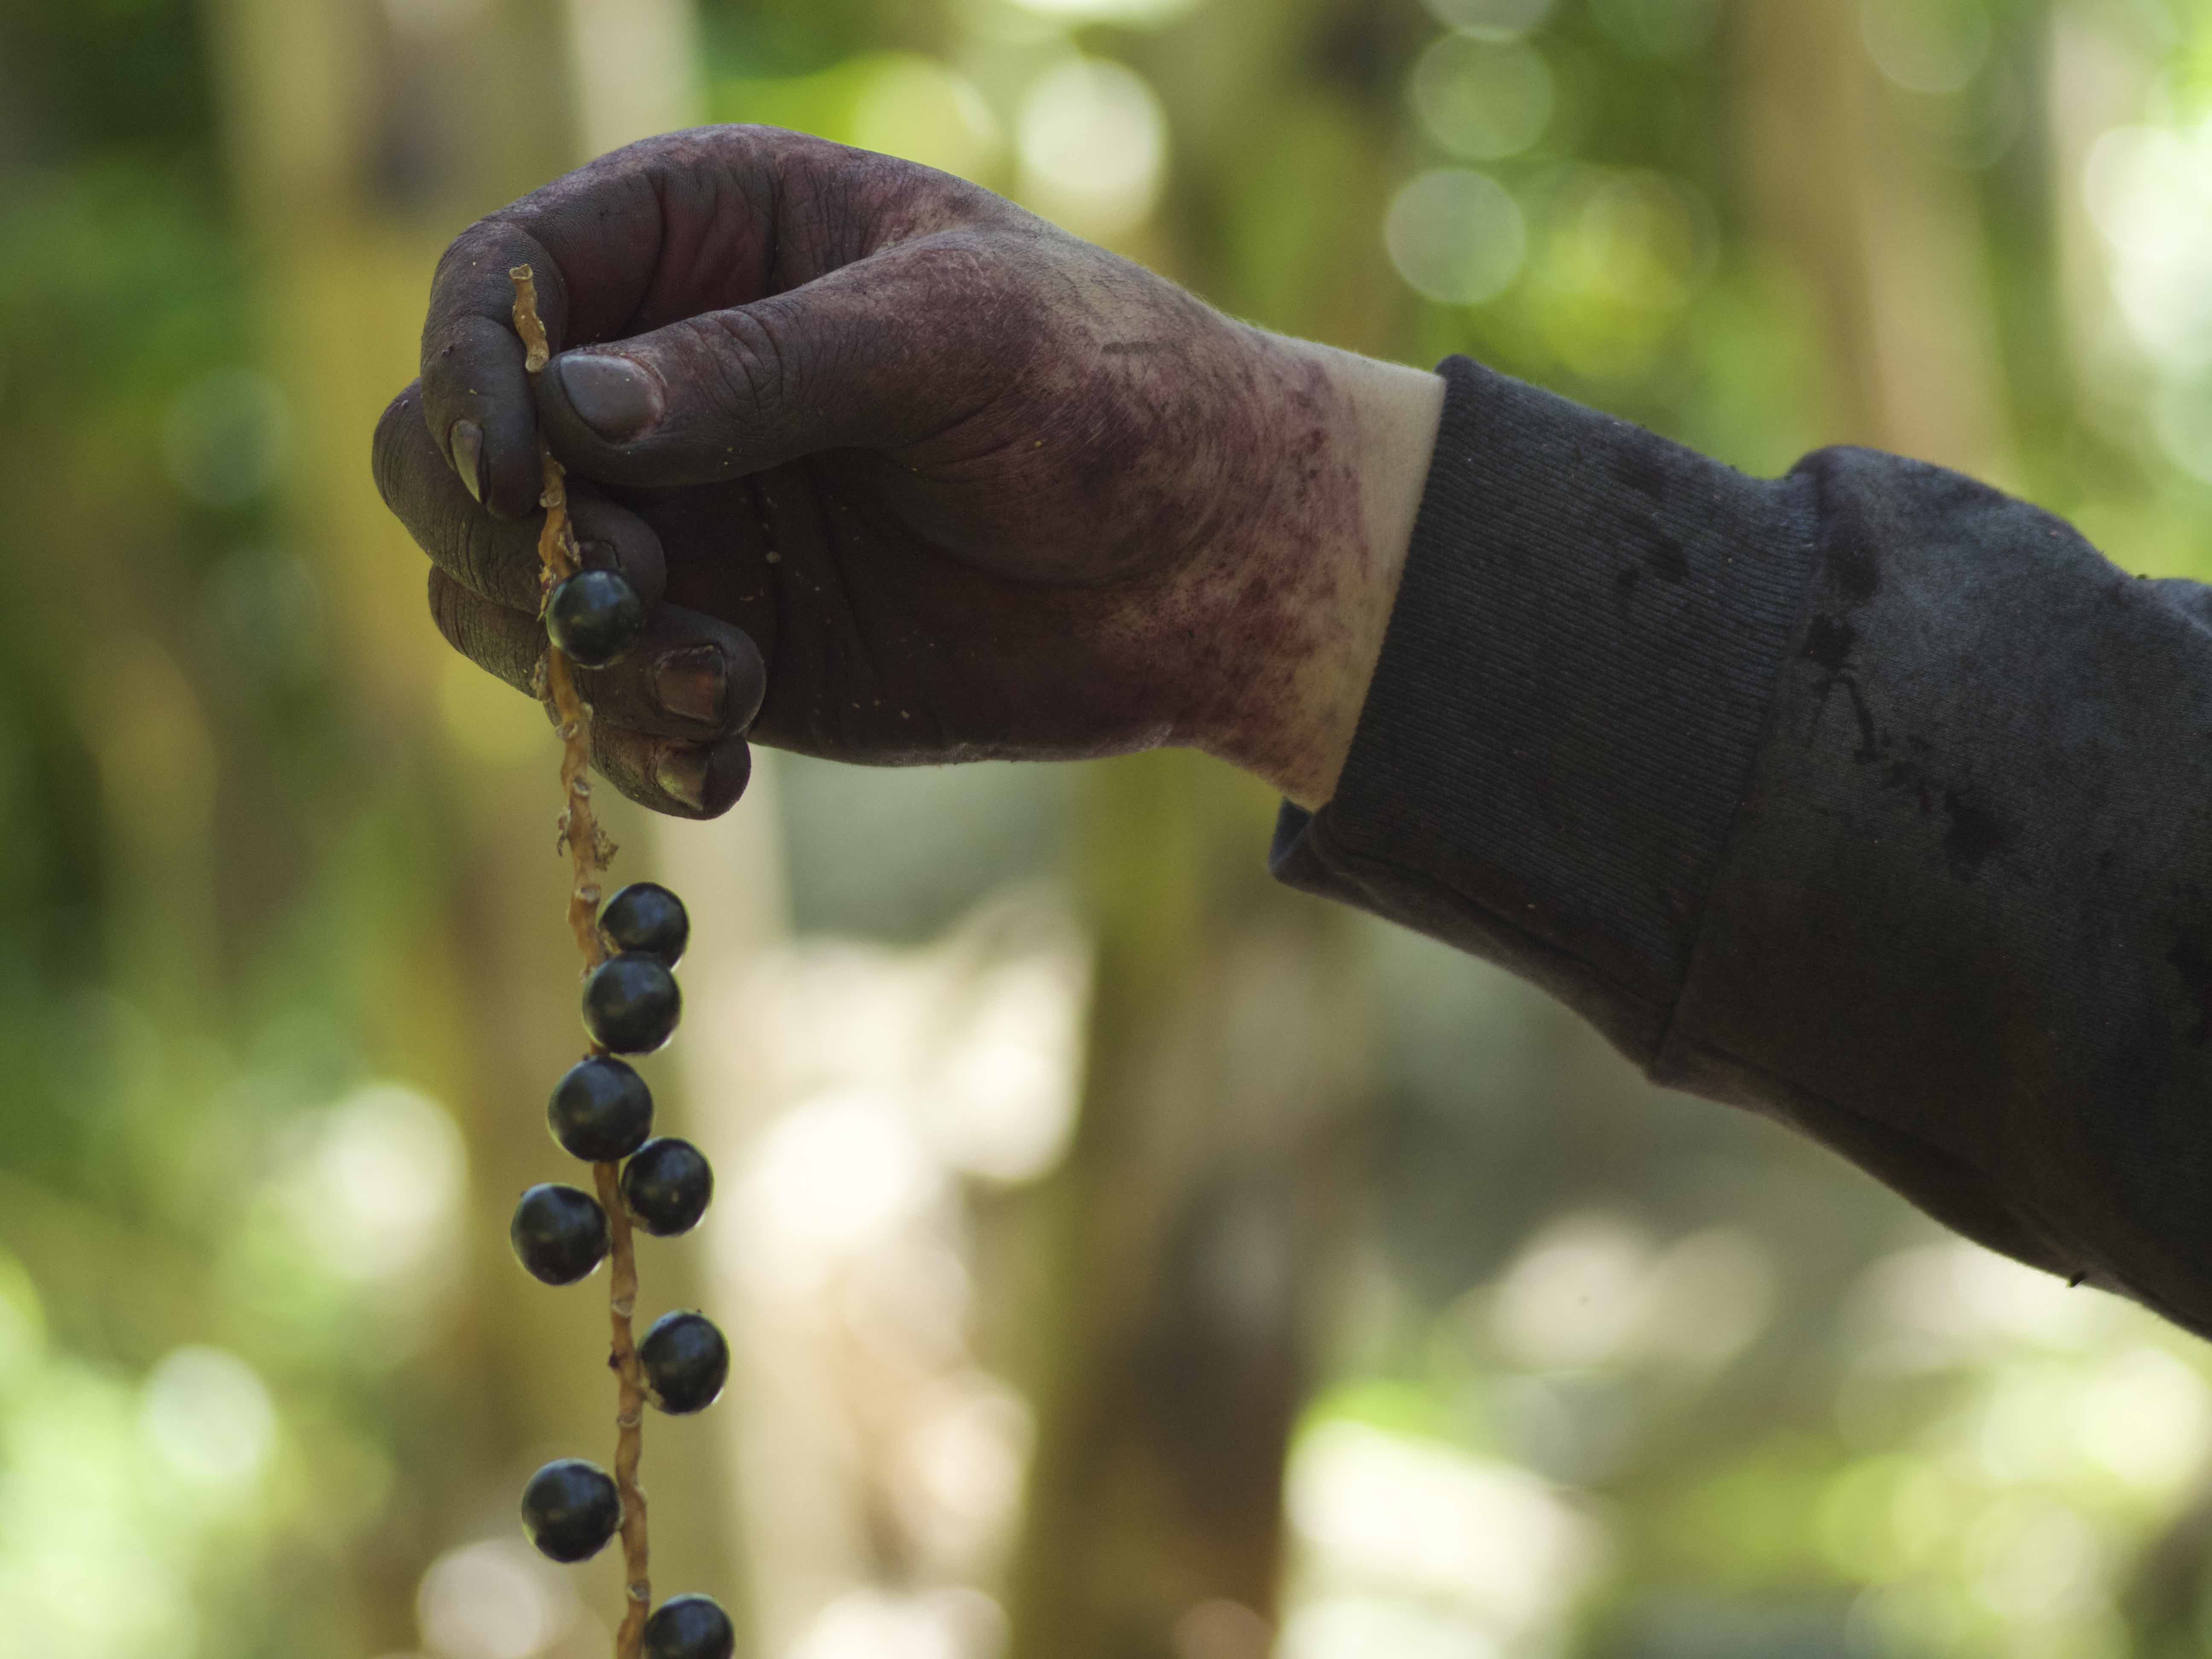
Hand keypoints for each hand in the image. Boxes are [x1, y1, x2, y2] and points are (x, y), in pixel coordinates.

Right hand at [373, 126, 1441, 815]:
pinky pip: (601, 701)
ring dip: (577, 657)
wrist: (1209, 561)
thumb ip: (766, 367)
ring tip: (720, 688)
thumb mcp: (954, 339)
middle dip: (509, 537)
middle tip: (635, 589)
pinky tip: (718, 764)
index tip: (517, 470)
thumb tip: (573, 412)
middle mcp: (660, 380)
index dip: (470, 373)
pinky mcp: (719, 641)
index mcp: (706, 238)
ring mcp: (683, 521)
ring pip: (502, 591)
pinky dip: (633, 742)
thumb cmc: (1108, 390)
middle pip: (449, 449)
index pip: (499, 281)